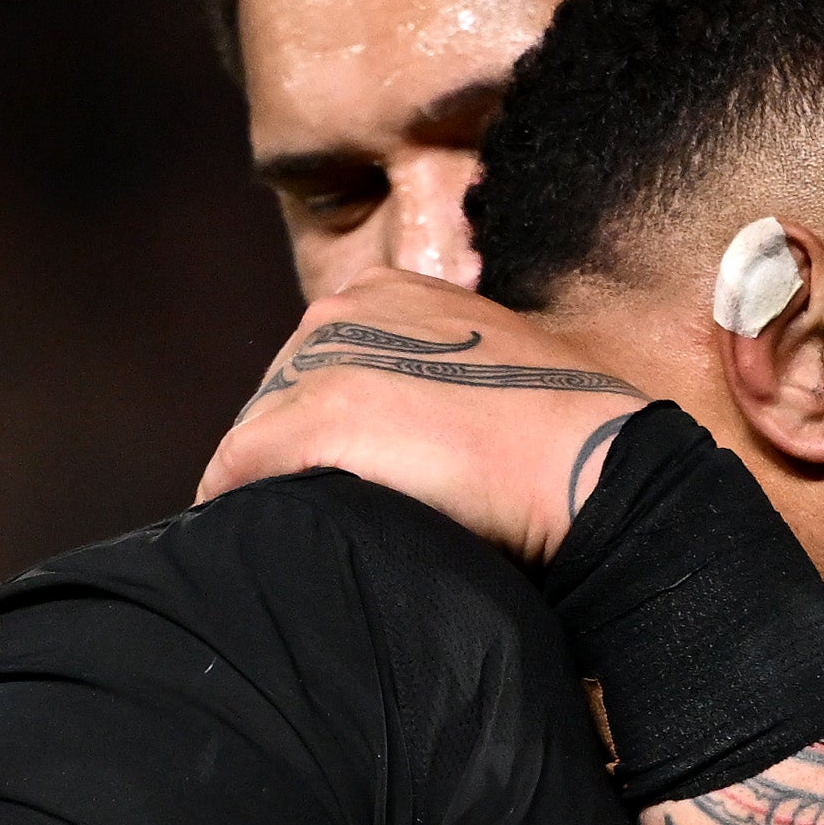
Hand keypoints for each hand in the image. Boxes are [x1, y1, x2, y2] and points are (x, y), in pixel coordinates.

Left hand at [195, 280, 646, 558]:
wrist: (589, 464)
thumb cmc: (559, 438)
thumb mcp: (491, 374)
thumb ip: (435, 382)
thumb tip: (410, 434)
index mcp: (389, 291)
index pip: (317, 361)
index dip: (316, 424)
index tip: (324, 474)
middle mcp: (348, 308)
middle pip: (277, 392)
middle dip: (284, 452)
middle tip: (303, 512)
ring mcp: (330, 358)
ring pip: (256, 429)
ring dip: (264, 481)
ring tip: (278, 531)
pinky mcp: (319, 415)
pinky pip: (239, 466)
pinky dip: (233, 501)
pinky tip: (240, 533)